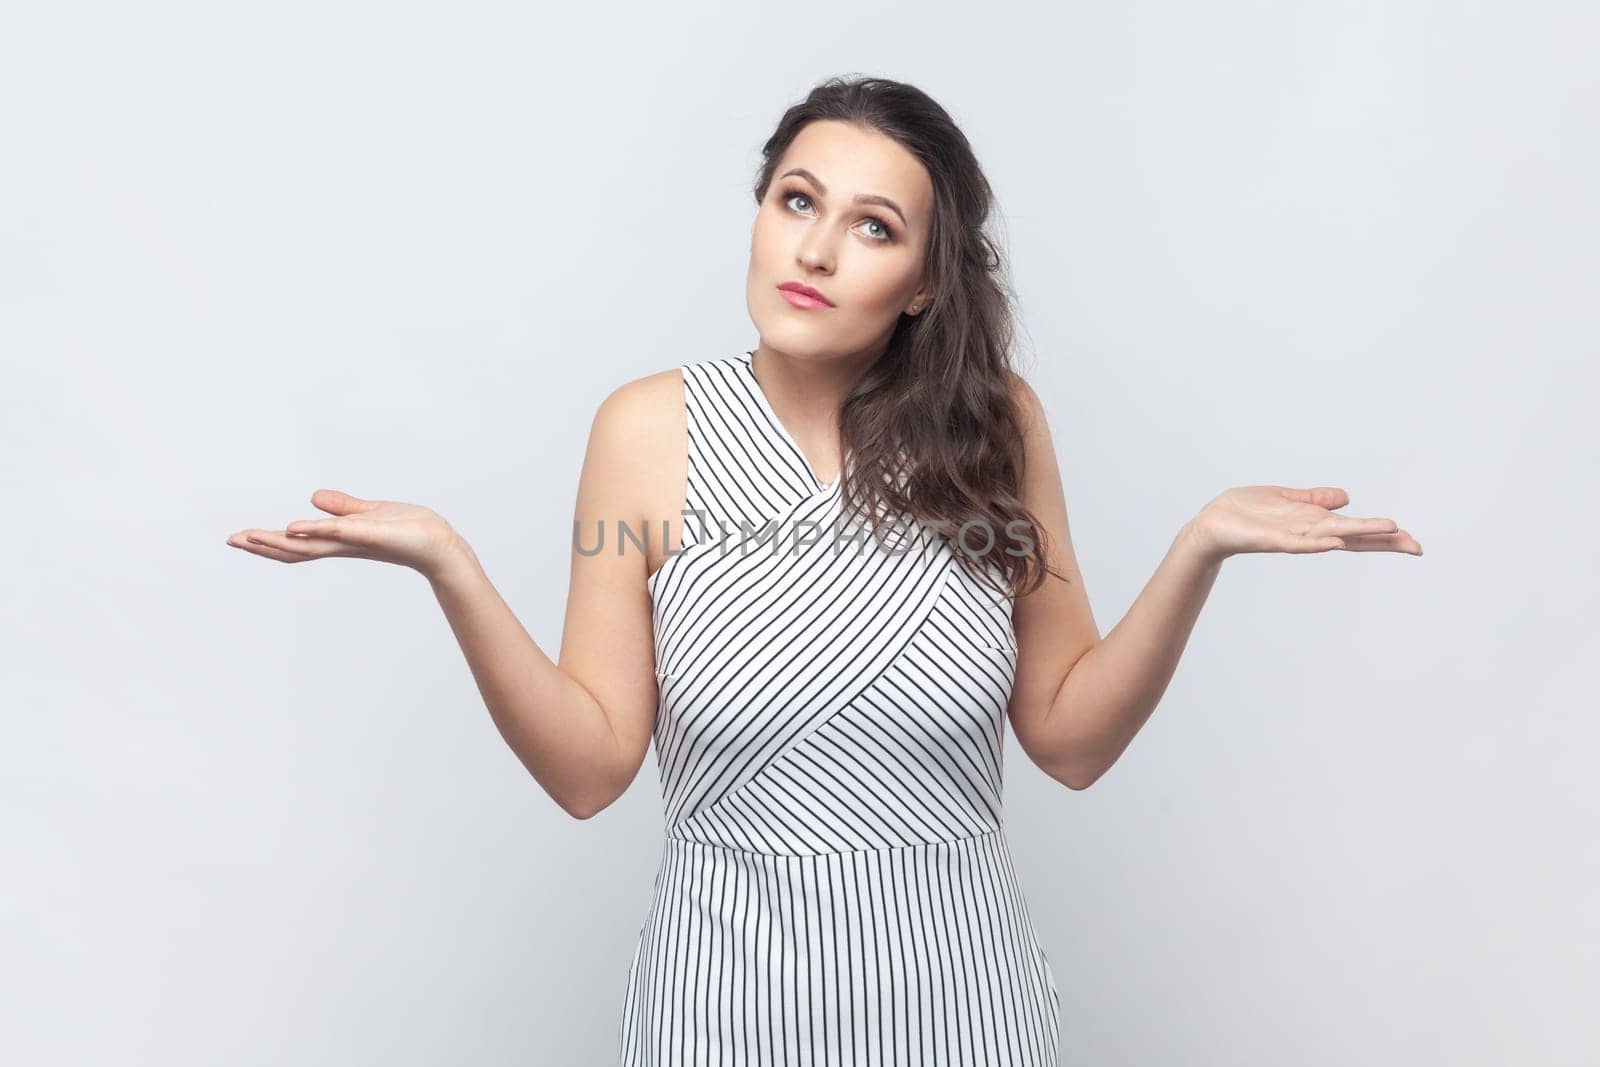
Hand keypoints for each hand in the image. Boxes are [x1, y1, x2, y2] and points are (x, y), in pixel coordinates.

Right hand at [226, 488, 468, 579]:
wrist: (442, 546)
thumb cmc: (411, 532)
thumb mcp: (370, 513)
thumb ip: (342, 508)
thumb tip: (312, 497)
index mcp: (340, 540)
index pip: (298, 543)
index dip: (269, 541)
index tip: (241, 537)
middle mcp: (343, 546)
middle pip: (295, 549)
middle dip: (262, 545)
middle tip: (231, 540)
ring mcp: (355, 542)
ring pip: (309, 545)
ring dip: (277, 542)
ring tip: (249, 538)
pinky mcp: (371, 535)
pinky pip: (338, 532)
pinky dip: (315, 530)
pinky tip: (293, 528)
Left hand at [1184, 485, 1422, 562]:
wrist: (1212, 524)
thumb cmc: (1247, 512)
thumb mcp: (1287, 499)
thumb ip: (1315, 499)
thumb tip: (1346, 497)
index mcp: (1314, 523)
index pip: (1356, 530)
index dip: (1383, 535)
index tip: (1412, 541)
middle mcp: (1309, 532)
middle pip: (1353, 537)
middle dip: (1383, 540)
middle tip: (1415, 545)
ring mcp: (1292, 537)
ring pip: (1332, 537)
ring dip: (1359, 534)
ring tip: (1389, 530)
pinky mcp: (1272, 539)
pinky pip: (1298, 542)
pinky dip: (1316, 543)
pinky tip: (1335, 543)